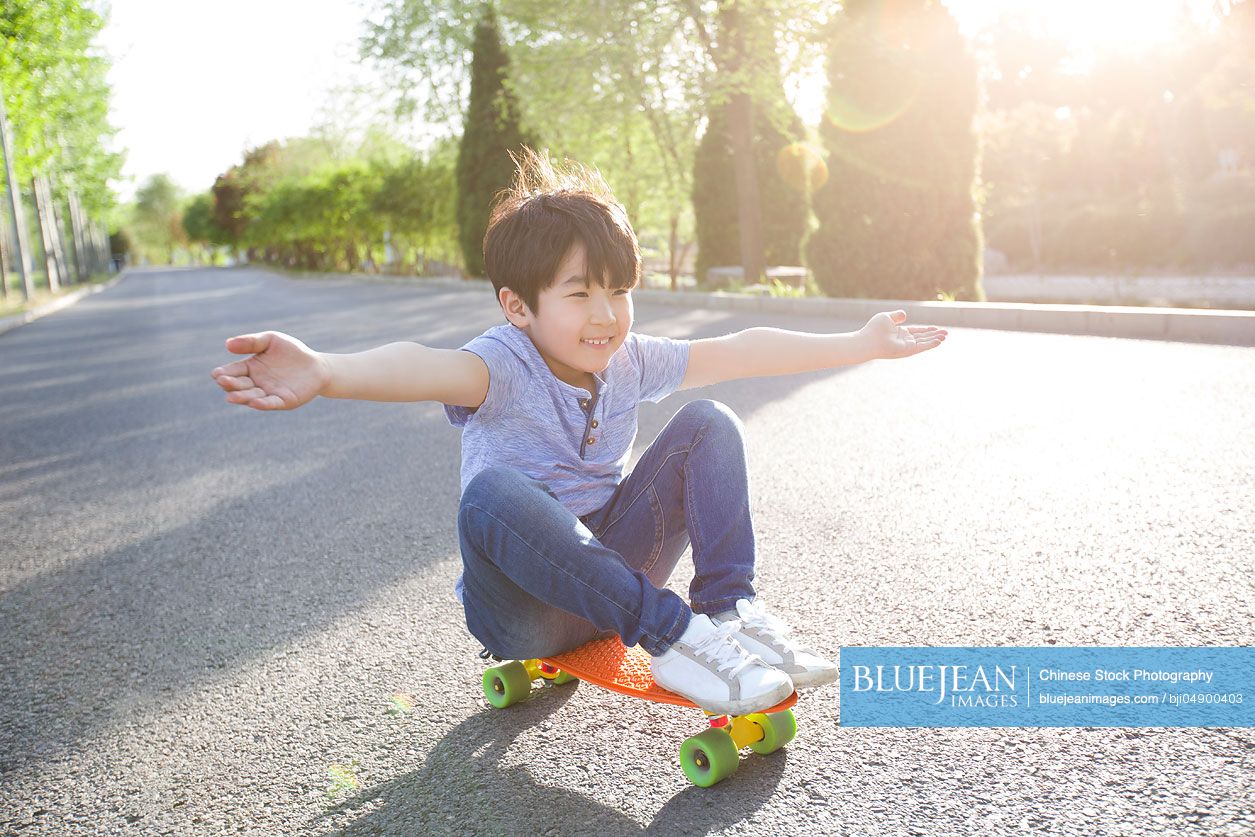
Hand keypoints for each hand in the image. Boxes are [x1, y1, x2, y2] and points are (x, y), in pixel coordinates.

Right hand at [210, 331, 330, 409]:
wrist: (317, 365)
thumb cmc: (291, 351)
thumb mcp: (271, 340)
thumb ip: (251, 342)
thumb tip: (227, 344)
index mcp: (250, 368)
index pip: (233, 371)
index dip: (224, 373)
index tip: (216, 374)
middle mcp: (256, 383)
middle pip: (239, 385)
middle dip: (230, 384)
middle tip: (223, 382)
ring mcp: (269, 393)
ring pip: (252, 396)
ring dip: (242, 397)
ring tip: (231, 397)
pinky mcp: (284, 401)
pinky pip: (271, 403)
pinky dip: (263, 404)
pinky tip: (255, 402)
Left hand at [859, 310, 947, 359]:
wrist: (868, 339)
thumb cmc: (874, 329)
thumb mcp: (887, 317)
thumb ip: (897, 316)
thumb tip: (905, 314)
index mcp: (900, 333)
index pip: (917, 331)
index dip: (927, 330)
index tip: (936, 328)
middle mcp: (904, 340)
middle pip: (923, 337)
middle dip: (934, 335)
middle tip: (946, 333)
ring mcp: (906, 346)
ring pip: (924, 342)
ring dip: (935, 339)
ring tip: (945, 336)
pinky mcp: (907, 350)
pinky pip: (921, 347)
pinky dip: (930, 344)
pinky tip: (939, 341)